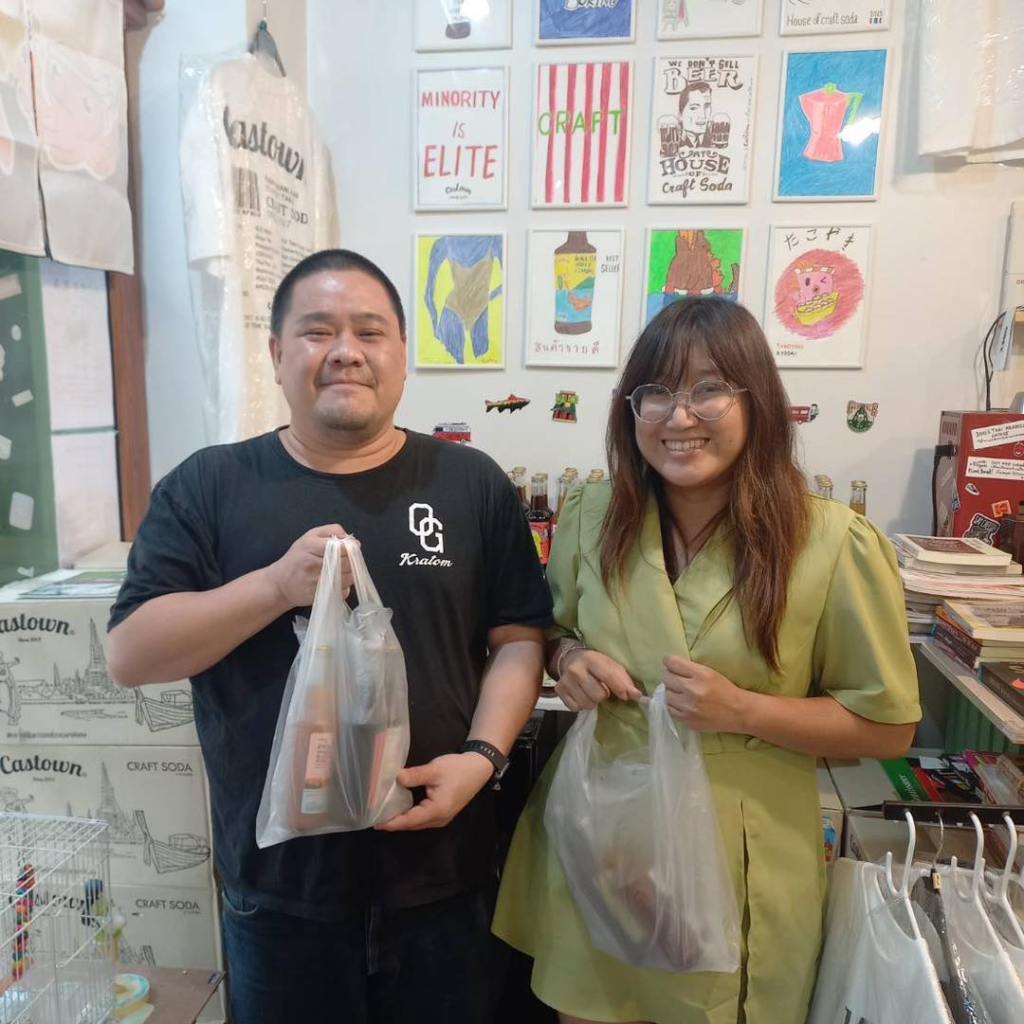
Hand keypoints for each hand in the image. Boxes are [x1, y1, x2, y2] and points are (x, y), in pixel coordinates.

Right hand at [263, 525, 356, 609]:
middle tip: (346, 560)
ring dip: (349, 575)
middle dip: (351, 561)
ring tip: (341, 571)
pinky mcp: (320, 596)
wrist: (280, 583)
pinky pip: (343, 592)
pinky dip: (344, 587)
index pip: (341, 547)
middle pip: (346, 563)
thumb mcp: (310, 536)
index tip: (350, 549)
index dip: (350, 548)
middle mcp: (313, 564)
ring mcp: (316, 582)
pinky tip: (335, 582)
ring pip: (348, 578)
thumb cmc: (297, 557)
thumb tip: (354, 540)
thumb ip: (332, 531)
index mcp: (310, 545)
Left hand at [375, 753, 492, 831]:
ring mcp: (441, 817)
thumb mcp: (435, 769)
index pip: (409, 821)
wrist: (478, 768)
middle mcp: (439, 819)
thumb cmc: (457, 769)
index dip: (392, 822)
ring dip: (401, 819)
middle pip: (412, 825)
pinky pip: (422, 818)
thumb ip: (414, 775)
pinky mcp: (442, 812)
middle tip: (374, 816)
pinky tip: (400, 807)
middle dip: (394, 822)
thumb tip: (395, 778)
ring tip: (383, 813)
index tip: (375, 822)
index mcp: (437, 811)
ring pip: (416, 823)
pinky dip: (409, 815)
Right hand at [555, 648, 642, 710]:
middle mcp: (575, 669)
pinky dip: (581, 705)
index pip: (608, 676)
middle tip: (602, 689)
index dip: (620, 688)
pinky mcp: (559, 691)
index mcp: (591, 659)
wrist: (570, 660)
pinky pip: (575, 708)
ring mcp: (565, 681)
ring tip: (592, 692)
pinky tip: (582, 695)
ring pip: (587, 704)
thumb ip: (624, 680)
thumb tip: (637, 696)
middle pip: (598, 695)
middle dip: (604, 695)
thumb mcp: (611, 666)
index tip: (626, 696)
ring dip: (593, 702)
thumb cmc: (596, 665)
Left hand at [661, 656, 750, 732]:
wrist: (738, 712)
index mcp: (700, 674)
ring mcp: (688, 707)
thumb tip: (667, 665)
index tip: (670, 664)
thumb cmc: (724, 689)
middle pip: (666, 678)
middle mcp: (692, 690)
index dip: (669, 662)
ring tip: (681, 692)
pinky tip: (682, 703)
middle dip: (670, 677)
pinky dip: (673, 705)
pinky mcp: (687, 720)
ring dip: (671, 692)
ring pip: (666, 694)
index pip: (672, 663)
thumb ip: (688, 668)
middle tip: (677, 679)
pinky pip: (669, 709)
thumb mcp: (709, 672)